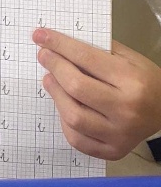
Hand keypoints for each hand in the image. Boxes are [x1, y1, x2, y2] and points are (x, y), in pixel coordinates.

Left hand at [33, 28, 160, 159]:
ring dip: (55, 94)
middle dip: (55, 66)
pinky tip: (64, 105)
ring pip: (73, 116)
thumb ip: (97, 49)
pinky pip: (77, 139)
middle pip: (76, 87)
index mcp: (131, 81)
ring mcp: (119, 135)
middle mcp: (126, 110)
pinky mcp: (113, 151)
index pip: (86, 58)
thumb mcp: (129, 57)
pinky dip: (64, 121)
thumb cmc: (145, 80)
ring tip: (50, 79)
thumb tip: (60, 41)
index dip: (59, 45)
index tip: (41, 36)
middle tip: (44, 56)